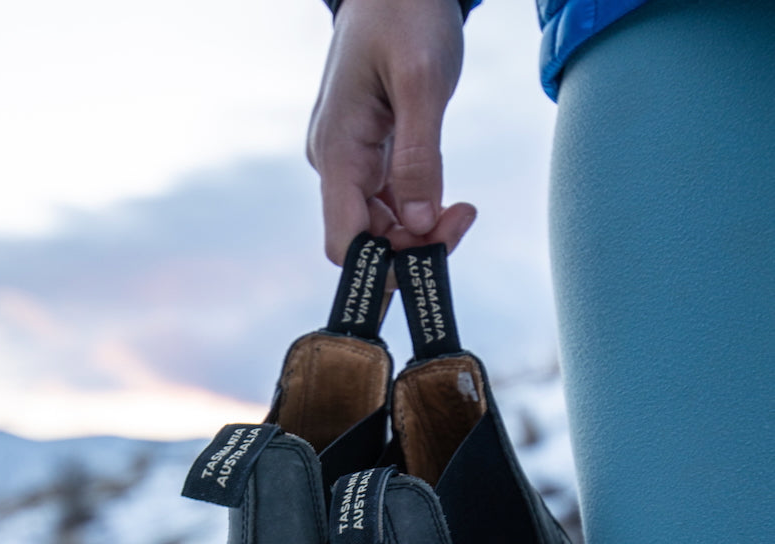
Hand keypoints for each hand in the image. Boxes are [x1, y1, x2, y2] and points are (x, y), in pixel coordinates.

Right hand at [308, 0, 476, 263]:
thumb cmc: (406, 14)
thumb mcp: (422, 81)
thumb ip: (419, 157)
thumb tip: (417, 225)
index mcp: (337, 152)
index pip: (345, 243)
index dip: (386, 264)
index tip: (434, 248)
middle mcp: (336, 166)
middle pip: (368, 242)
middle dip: (415, 246)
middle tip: (463, 217)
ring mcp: (351, 164)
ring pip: (382, 229)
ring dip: (422, 232)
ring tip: (463, 209)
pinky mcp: (369, 159)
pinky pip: (391, 206)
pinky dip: (420, 214)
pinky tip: (450, 202)